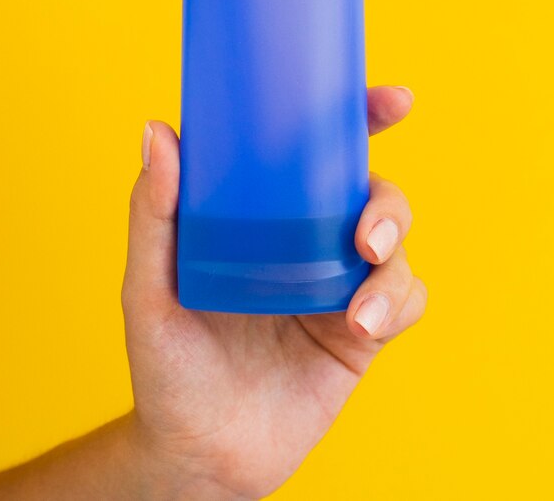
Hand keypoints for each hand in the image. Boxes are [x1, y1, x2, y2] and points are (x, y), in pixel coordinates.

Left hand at [121, 86, 425, 500]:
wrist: (198, 453)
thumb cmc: (166, 362)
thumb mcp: (148, 286)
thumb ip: (153, 213)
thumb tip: (157, 128)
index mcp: (260, 213)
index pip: (312, 150)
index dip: (358, 117)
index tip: (391, 101)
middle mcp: (304, 237)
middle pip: (369, 190)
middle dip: (387, 200)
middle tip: (368, 231)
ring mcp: (335, 282)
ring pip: (395, 243)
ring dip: (393, 258)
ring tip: (360, 297)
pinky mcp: (360, 331)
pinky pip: (405, 299)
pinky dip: (397, 303)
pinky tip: (361, 326)